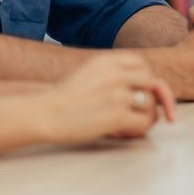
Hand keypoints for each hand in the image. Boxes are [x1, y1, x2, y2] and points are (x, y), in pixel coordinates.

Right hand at [39, 53, 175, 143]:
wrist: (43, 114)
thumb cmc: (62, 101)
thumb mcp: (86, 74)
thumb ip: (111, 76)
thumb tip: (141, 91)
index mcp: (106, 61)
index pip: (141, 64)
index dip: (145, 79)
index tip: (145, 92)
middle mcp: (115, 74)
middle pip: (151, 82)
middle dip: (150, 98)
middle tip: (140, 113)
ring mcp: (117, 94)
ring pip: (149, 104)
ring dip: (143, 117)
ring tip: (126, 126)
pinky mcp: (117, 115)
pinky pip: (144, 122)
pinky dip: (139, 130)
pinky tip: (122, 133)